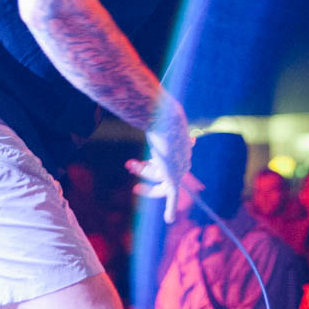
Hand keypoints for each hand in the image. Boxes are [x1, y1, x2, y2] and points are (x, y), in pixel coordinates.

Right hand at [127, 99, 192, 222]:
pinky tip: (169, 220)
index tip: (144, 160)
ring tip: (131, 176)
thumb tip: (125, 88)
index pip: (169, 157)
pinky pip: (172, 197)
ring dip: (144, 180)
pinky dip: (171, 208)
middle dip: (145, 170)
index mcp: (182, 144)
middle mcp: (183, 158)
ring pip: (160, 182)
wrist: (167, 121)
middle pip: (163, 170)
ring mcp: (180, 169)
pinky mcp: (174, 179)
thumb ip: (144, 106)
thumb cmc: (158, 113)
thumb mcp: (151, 110)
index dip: (156, 160)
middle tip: (129, 165)